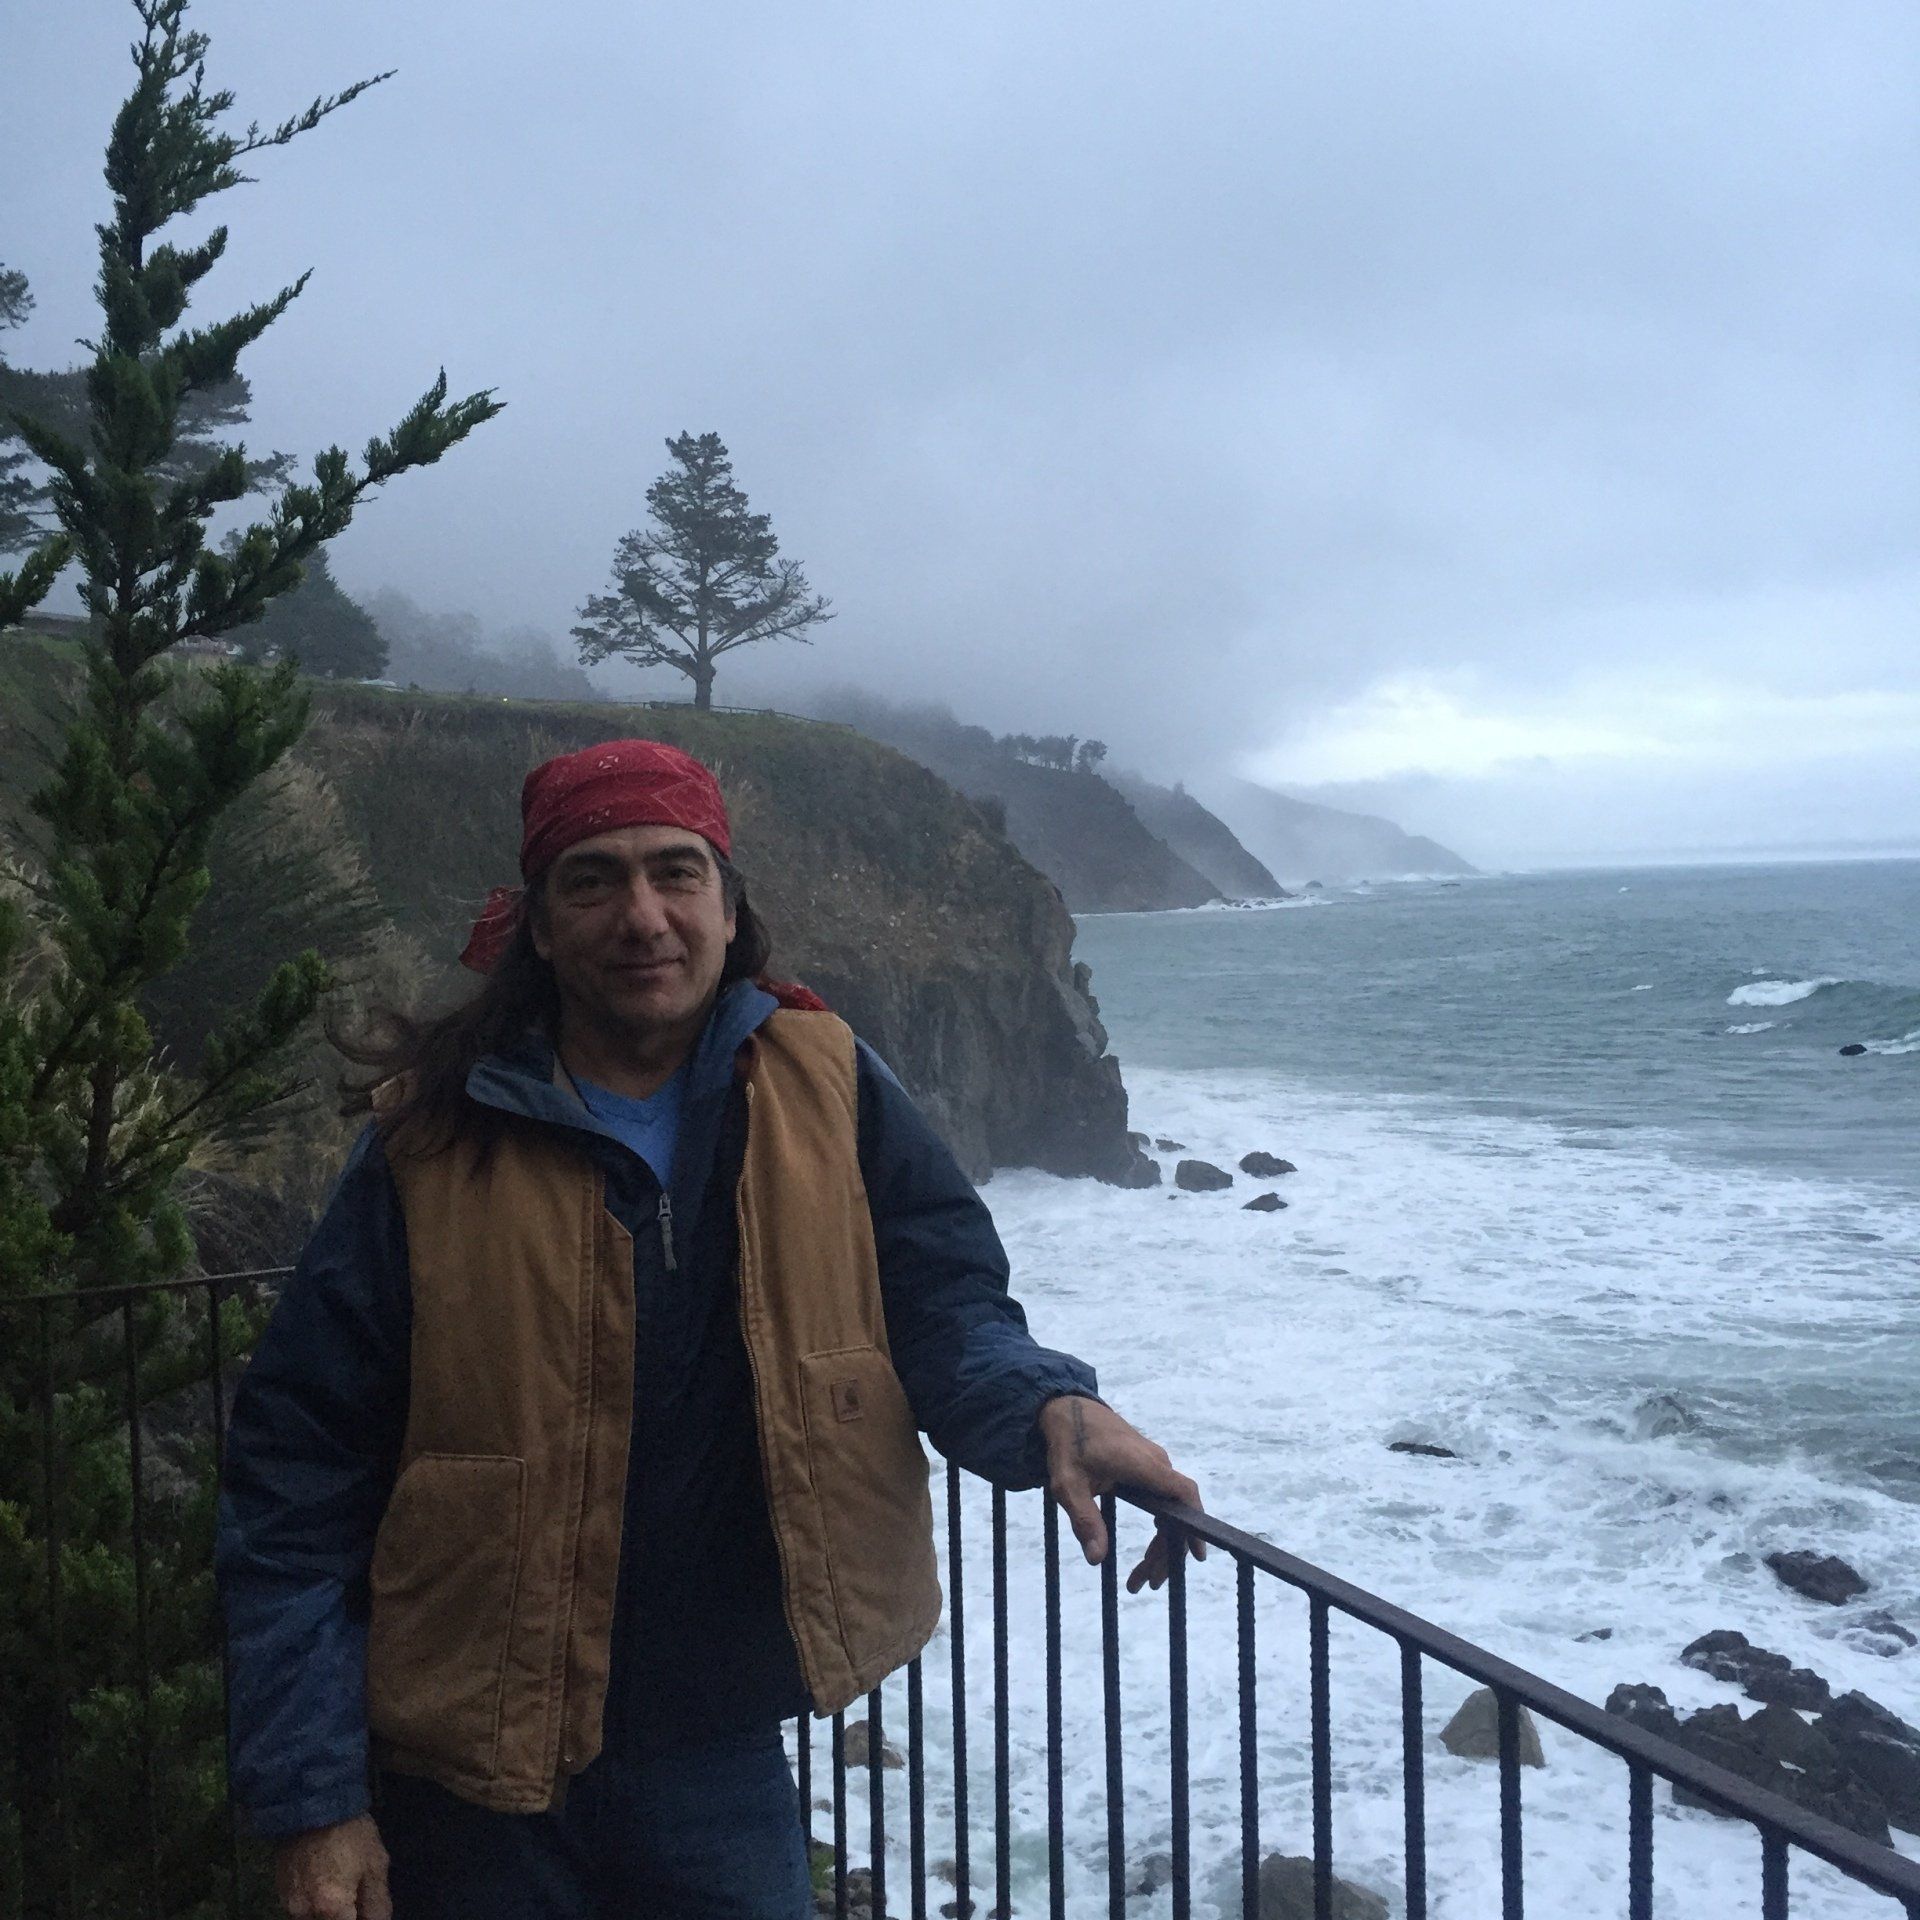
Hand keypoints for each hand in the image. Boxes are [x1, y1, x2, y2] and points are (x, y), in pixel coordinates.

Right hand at [274, 1814, 390, 1919]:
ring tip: (342, 1884)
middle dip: (345, 1915)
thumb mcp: (375, 1864)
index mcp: (331, 1909)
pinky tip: (326, 1882)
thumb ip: (377, 1903)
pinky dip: (315, 1904)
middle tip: (357, 1897)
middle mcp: (305, 1914)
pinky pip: (301, 1910)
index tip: (366, 1910)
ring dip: (329, 1912)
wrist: (313, 1803)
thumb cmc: (351, 1833)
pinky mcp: (280, 1893)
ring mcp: (289, 1905)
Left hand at [1037, 1394, 1205, 1592]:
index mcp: (1144, 1466)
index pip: (1183, 1494)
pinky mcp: (1146, 1465)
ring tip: (1143, 1575)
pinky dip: (1159, 1525)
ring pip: (1170, 1508)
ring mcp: (1153, 1463)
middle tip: (1147, 1584)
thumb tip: (1097, 1559)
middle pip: (1177, 1511)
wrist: (1067, 1408)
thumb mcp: (1068, 1485)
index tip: (1198, 1554)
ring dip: (1161, 1542)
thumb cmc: (1068, 1444)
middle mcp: (1156, 1463)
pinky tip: (1151, 1546)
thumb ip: (1084, 1520)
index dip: (1195, 1523)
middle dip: (1166, 1551)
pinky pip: (1163, 1498)